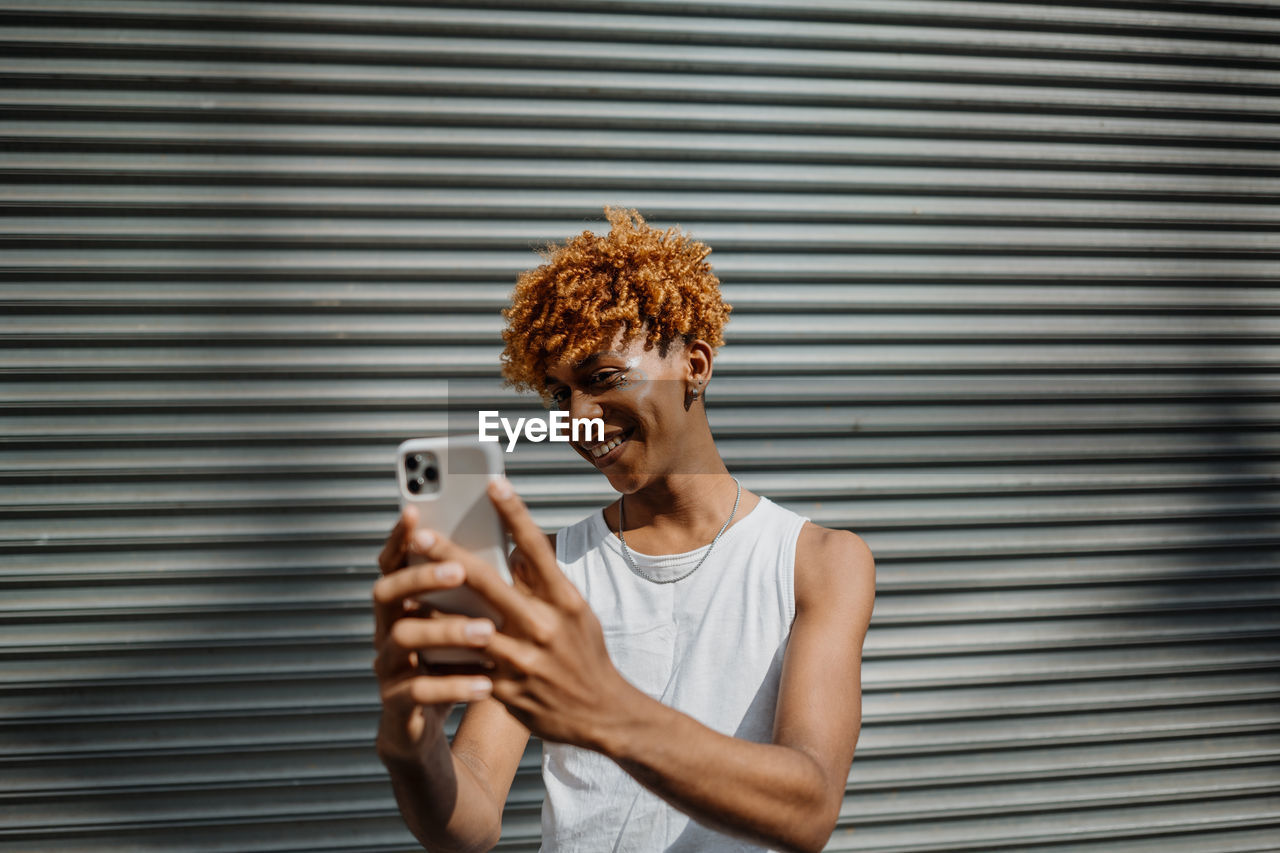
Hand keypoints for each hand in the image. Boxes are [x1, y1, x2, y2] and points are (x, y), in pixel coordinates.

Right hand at [371, 504, 497, 765]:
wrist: (421, 728)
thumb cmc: (450, 664)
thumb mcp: (464, 623)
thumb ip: (476, 592)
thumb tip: (515, 548)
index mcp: (403, 603)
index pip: (394, 561)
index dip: (399, 538)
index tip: (416, 512)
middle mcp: (387, 629)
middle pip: (386, 592)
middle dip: (420, 577)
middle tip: (457, 570)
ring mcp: (388, 667)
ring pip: (403, 638)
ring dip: (445, 630)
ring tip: (485, 630)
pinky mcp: (397, 705)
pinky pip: (419, 691)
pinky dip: (454, 684)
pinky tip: (486, 683)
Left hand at [414, 479, 636, 748]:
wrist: (603, 715)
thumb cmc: (585, 654)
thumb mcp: (576, 612)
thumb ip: (543, 582)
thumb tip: (513, 547)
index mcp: (564, 601)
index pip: (537, 549)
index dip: (515, 514)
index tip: (492, 483)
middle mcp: (544, 626)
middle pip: (489, 583)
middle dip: (450, 556)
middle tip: (420, 533)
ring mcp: (524, 660)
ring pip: (467, 628)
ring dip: (433, 608)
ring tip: (402, 589)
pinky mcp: (508, 691)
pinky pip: (465, 670)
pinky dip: (440, 654)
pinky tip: (416, 639)